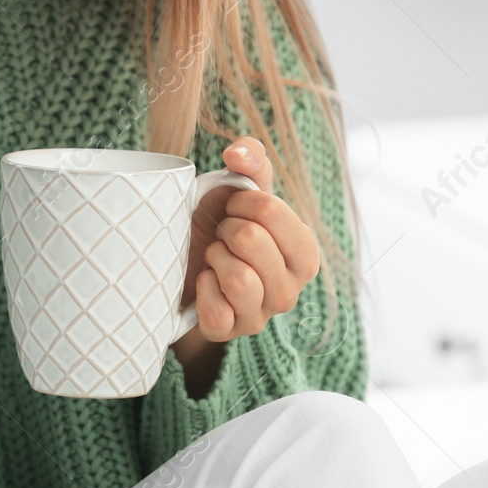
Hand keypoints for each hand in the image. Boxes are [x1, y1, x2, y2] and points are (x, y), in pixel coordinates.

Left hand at [171, 137, 321, 388]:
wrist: (184, 263)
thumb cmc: (219, 224)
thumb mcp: (237, 189)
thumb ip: (250, 160)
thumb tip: (237, 154)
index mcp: (304, 254)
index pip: (273, 212)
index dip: (243, 201)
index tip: (234, 207)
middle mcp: (290, 291)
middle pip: (252, 241)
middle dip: (226, 229)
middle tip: (222, 234)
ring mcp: (261, 317)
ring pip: (238, 279)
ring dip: (214, 257)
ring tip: (214, 256)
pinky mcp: (229, 334)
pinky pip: (217, 311)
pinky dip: (202, 288)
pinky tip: (204, 281)